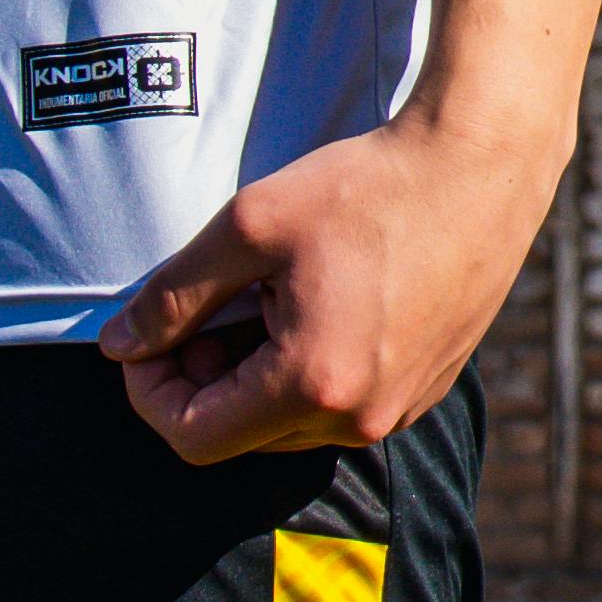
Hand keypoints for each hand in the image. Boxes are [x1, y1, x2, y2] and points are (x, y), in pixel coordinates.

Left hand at [98, 115, 555, 461]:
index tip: (150, 338)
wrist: (481, 164)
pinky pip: (342, 405)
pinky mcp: (426, 388)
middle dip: (206, 379)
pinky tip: (322, 300)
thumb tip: (119, 344)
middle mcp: (361, 416)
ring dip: (258, 375)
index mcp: (312, 383)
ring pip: (291, 423)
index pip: (193, 437)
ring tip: (270, 295)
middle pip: (241, 435)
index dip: (151, 392)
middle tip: (209, 305)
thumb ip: (173, 296)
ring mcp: (400, 408)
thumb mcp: (249, 227)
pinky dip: (311, 369)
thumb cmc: (368, 186)